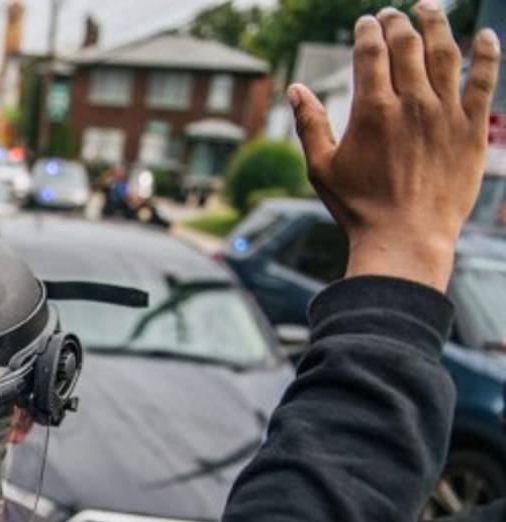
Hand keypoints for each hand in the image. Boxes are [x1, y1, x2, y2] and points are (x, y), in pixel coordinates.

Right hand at [289, 1, 499, 290]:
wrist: (406, 238)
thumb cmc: (359, 207)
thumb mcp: (322, 168)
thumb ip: (310, 125)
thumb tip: (295, 89)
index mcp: (372, 110)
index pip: (371, 52)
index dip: (368, 31)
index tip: (366, 23)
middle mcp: (411, 104)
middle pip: (407, 45)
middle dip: (397, 23)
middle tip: (392, 15)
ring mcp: (445, 113)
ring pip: (445, 53)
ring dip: (437, 24)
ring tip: (429, 9)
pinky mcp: (472, 128)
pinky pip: (485, 81)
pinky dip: (488, 54)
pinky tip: (486, 36)